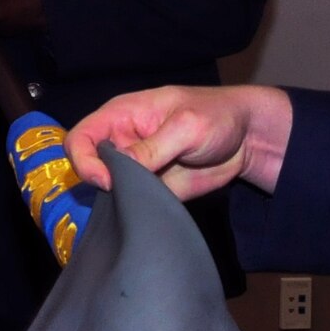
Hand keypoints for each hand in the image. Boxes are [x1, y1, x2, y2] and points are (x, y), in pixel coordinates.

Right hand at [65, 85, 292, 200]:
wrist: (249, 138)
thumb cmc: (216, 116)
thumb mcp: (185, 126)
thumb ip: (151, 148)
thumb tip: (115, 168)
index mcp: (121, 116)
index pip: (80, 138)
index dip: (84, 160)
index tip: (107, 180)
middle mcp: (122, 142)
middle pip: (90, 166)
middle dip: (100, 184)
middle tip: (127, 194)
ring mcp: (136, 167)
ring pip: (110, 189)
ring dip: (119, 201)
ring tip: (141, 205)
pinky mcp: (152, 188)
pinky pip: (134, 203)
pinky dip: (137, 211)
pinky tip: (150, 214)